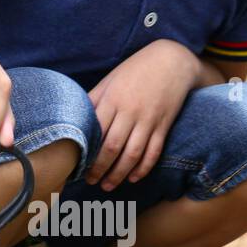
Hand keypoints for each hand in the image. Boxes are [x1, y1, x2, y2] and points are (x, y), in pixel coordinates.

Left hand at [85, 39, 199, 190]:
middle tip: (90, 182)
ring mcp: (149, 119)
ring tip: (108, 186)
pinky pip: (154, 151)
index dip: (86, 152)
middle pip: (112, 147)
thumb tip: (75, 118)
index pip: (95, 132)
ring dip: (119, 173)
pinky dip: (144, 167)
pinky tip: (134, 178)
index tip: (76, 165)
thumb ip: (94, 100)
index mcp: (111, 100)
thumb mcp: (109, 81)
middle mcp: (129, 111)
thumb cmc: (135, 70)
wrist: (172, 61)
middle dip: (99, 168)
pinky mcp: (164, 125)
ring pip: (133, 154)